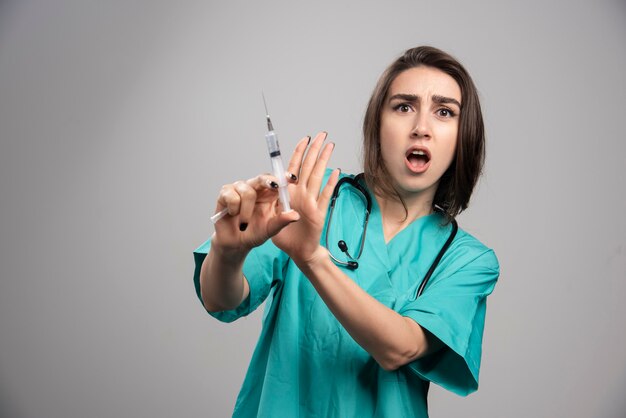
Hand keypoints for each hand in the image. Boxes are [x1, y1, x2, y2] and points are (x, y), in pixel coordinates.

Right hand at [211, 172, 299, 255]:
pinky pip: (232, 196)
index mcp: (270, 195)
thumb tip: (295, 215)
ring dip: (246, 210)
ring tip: (245, 223)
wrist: (235, 243)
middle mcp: (256, 188)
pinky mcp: (226, 192)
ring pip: (247, 191)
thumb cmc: (254, 234)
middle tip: (274, 186)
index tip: (292, 179)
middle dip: (269, 181)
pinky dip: (234, 209)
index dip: (284, 178)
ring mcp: (240, 188)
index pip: (278, 181)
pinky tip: (233, 214)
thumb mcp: (270, 230)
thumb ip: (282, 221)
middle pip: (263, 177)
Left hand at [271, 132, 339, 265]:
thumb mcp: (272, 219)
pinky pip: (325, 195)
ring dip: (323, 160)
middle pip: (308, 167)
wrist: (298, 252)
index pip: (294, 167)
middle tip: (321, 134)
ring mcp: (311, 202)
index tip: (305, 139)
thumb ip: (273, 204)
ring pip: (318, 176)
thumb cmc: (286, 236)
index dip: (299, 153)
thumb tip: (275, 188)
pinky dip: (330, 183)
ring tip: (329, 145)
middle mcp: (302, 194)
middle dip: (314, 150)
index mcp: (290, 193)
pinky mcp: (319, 213)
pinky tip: (335, 171)